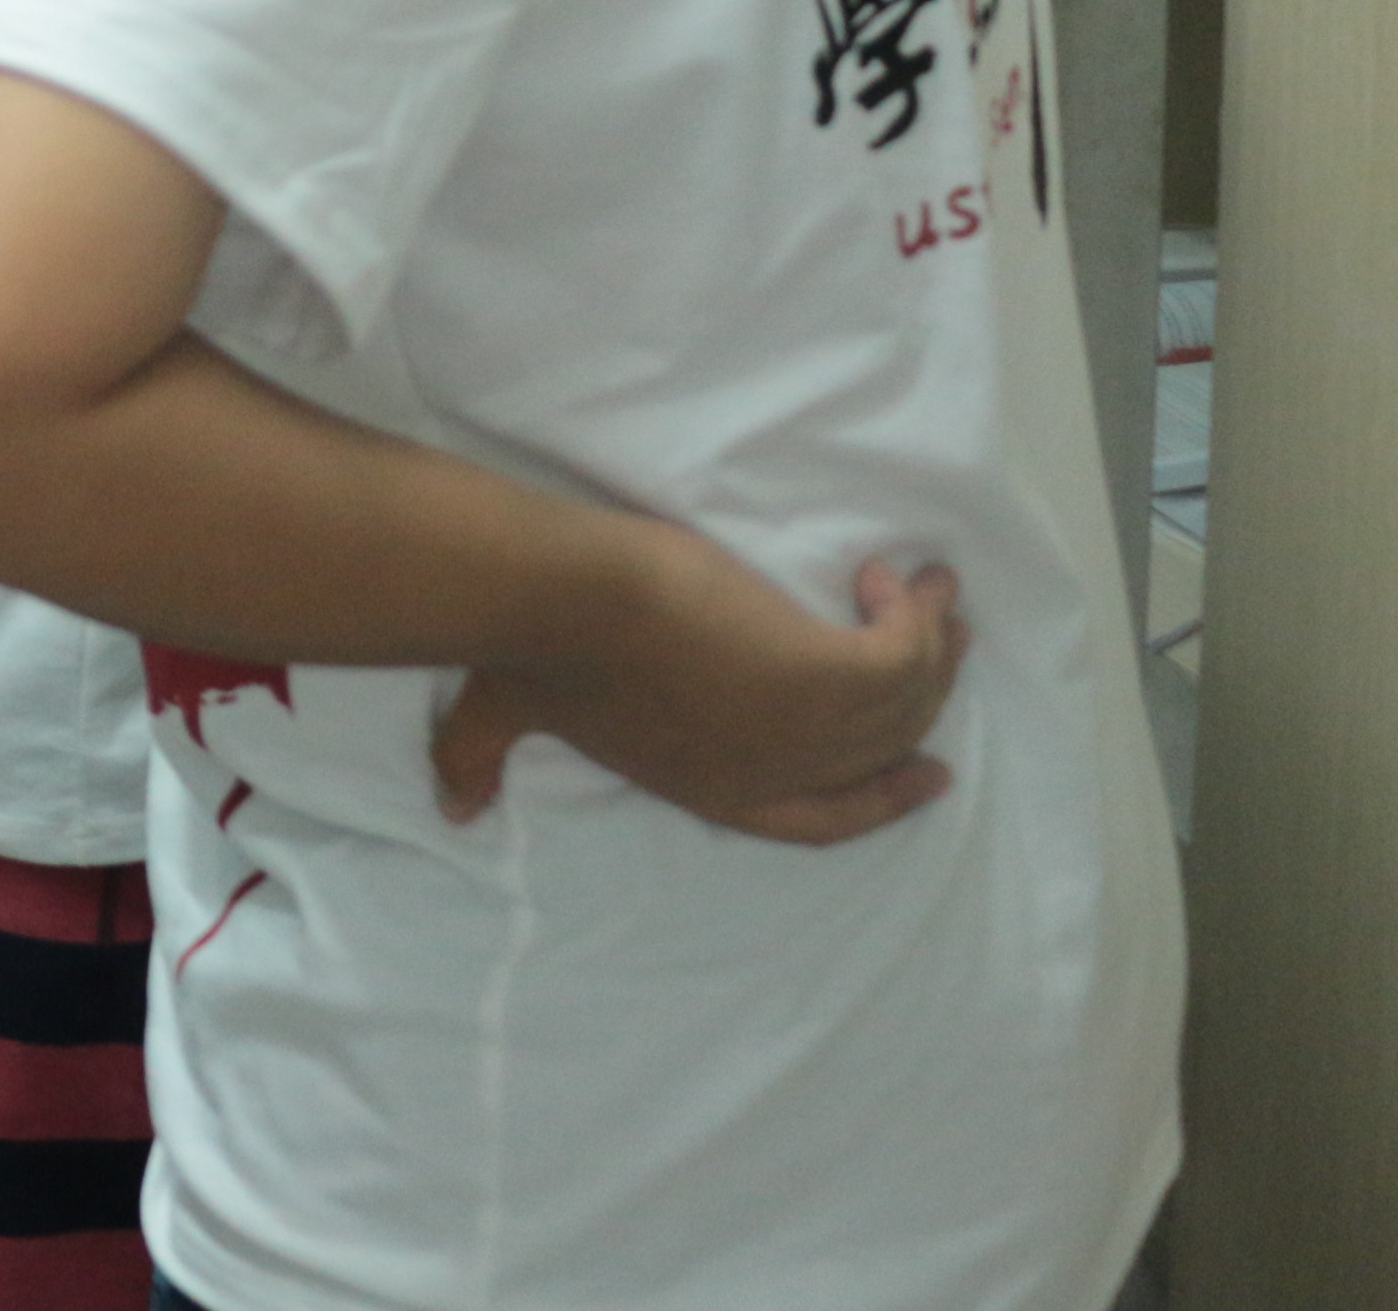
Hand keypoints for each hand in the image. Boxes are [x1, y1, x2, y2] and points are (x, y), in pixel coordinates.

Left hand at [428, 538, 967, 849]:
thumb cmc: (529, 653)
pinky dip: (915, 616)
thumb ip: (478, 761)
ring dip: (931, 645)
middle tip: (945, 651)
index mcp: (715, 789)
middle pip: (879, 751)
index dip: (881, 800)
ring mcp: (803, 728)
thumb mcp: (500, 719)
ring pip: (905, 699)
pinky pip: (905, 653)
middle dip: (922, 704)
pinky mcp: (823, 670)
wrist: (562, 601)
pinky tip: (898, 578)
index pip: (821, 818)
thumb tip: (452, 805)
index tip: (926, 774)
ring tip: (936, 596)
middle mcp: (772, 771)